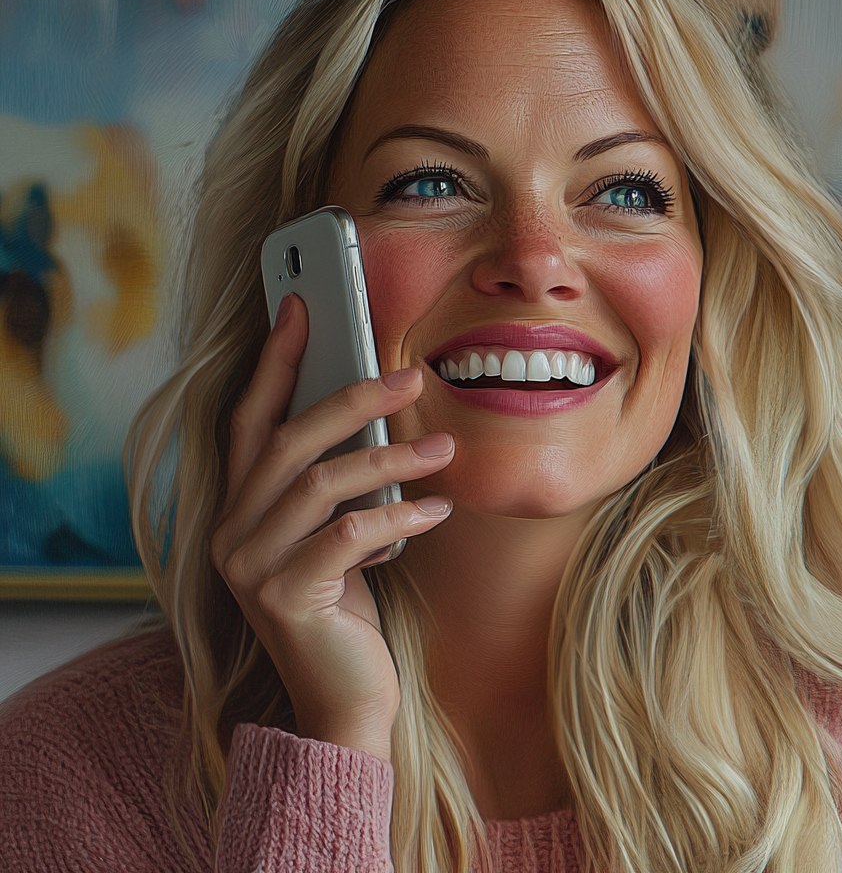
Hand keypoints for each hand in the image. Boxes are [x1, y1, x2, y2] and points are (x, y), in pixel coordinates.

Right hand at [210, 294, 453, 761]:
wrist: (343, 702)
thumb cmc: (347, 606)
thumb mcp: (337, 534)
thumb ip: (337, 483)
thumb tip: (378, 410)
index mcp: (240, 508)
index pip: (251, 419)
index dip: (276, 361)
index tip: (303, 306)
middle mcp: (231, 531)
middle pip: (287, 440)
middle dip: (350, 397)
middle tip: (410, 374)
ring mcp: (249, 566)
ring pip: (319, 482)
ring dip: (388, 457)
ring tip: (444, 446)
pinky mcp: (283, 597)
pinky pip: (348, 535)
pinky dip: (398, 515)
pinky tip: (437, 508)